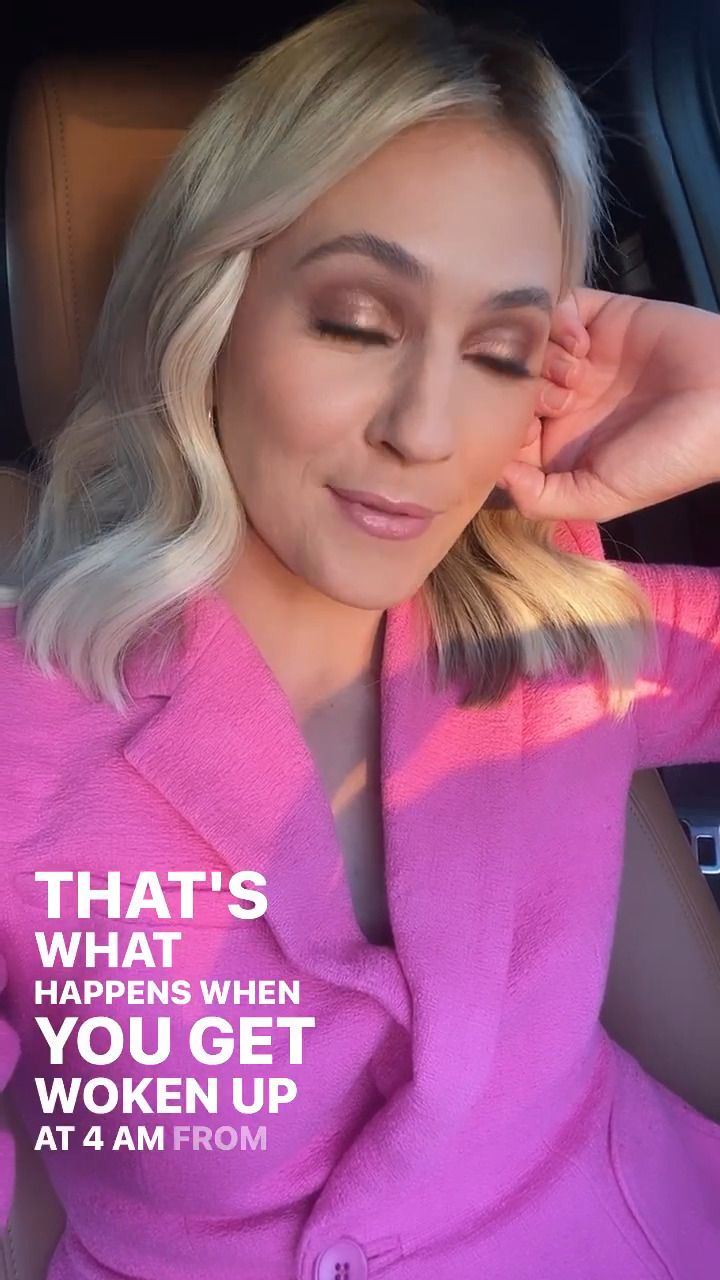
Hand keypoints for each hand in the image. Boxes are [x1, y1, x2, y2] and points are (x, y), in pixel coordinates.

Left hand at [496, 287, 719, 521]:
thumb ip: (541, 499)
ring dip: (543, 357)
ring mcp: (582, 358)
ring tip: (579, 372)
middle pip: (508, 384)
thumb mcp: (601, 497)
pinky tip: (585, 342)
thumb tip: (495, 476)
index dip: (497, 428)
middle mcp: (566, 401)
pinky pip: (558, 306)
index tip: (511, 429)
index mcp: (560, 446)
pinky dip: (560, 320)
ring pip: (528, 344)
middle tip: (558, 399)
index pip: (501, 431)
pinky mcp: (602, 317)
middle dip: (521, 390)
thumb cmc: (670, 457)